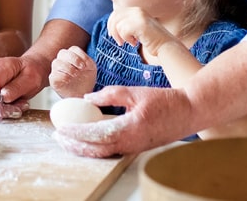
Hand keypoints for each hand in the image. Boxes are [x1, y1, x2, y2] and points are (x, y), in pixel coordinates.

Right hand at [0, 53, 49, 113]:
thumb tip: (3, 97)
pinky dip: (4, 108)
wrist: (33, 68)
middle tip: (18, 111)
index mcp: (1, 66)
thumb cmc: (33, 71)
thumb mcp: (31, 79)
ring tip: (21, 105)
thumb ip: (17, 87)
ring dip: (4, 109)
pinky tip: (17, 104)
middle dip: (0, 108)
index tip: (0, 114)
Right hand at [48, 46, 97, 97]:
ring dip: (68, 68)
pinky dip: (63, 76)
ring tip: (75, 75)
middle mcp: (62, 61)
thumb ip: (88, 61)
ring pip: (56, 62)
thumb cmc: (86, 80)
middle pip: (62, 52)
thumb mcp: (91, 69)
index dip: (80, 55)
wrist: (83, 94)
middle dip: (73, 59)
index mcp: (72, 56)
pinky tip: (69, 80)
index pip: (73, 49)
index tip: (85, 66)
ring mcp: (56, 70)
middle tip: (81, 68)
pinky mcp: (53, 80)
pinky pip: (54, 75)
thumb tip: (83, 60)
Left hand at [53, 85, 193, 157]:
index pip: (96, 135)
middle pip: (95, 150)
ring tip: (67, 140)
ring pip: (102, 153)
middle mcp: (130, 144)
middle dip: (74, 145)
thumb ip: (110, 94)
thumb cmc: (164, 101)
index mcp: (129, 129)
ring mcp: (133, 148)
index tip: (61, 128)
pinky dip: (95, 147)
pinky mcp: (135, 148)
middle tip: (58, 136)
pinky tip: (86, 139)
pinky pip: (111, 151)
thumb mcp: (134, 92)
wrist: (188, 112)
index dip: (76, 133)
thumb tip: (87, 99)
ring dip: (83, 148)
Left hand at [107, 7, 178, 56]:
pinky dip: (126, 39)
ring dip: (121, 37)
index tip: (111, 34)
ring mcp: (139, 16)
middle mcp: (137, 10)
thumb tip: (111, 24)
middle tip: (119, 42)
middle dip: (113, 30)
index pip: (116, 12)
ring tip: (130, 42)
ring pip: (118, 25)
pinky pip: (123, 31)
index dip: (111, 23)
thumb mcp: (137, 27)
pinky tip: (135, 43)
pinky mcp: (140, 24)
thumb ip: (127, 22)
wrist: (166, 46)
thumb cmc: (151, 39)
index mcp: (136, 10)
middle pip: (115, 17)